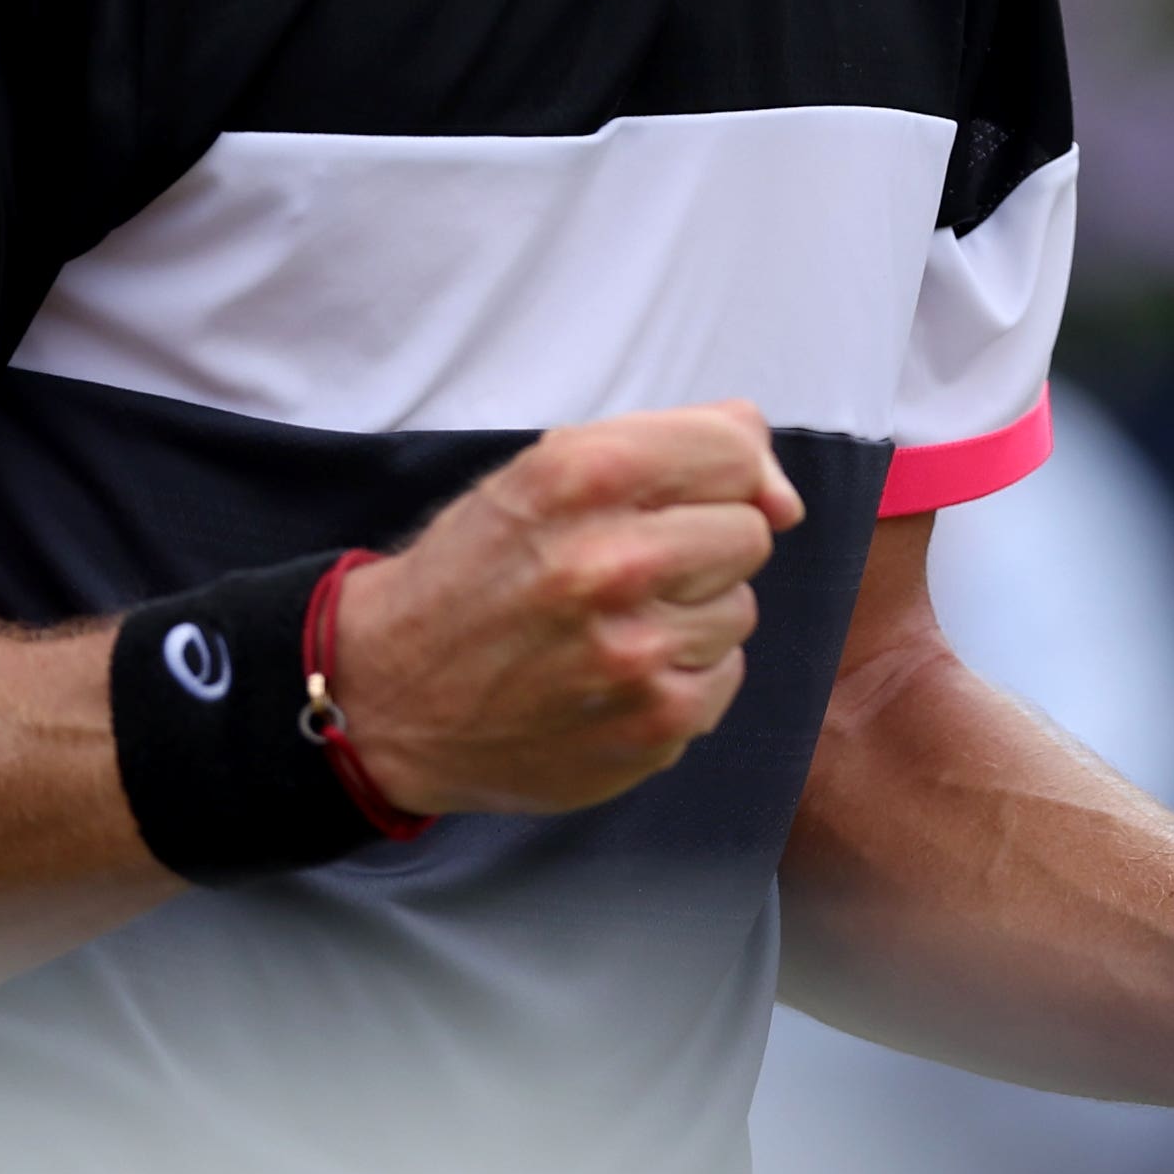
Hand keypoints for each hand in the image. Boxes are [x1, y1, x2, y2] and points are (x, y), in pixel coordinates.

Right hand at [328, 405, 802, 816]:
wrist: (387, 693)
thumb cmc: (479, 569)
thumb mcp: (549, 469)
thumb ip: (680, 446)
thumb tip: (786, 498)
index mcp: (582, 476)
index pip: (734, 449)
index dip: (717, 472)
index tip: (676, 497)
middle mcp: (611, 561)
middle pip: (748, 532)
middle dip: (699, 546)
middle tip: (626, 568)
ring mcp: (634, 654)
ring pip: (740, 609)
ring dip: (691, 615)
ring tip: (611, 625)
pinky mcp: (649, 727)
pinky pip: (724, 678)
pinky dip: (681, 676)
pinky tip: (614, 676)